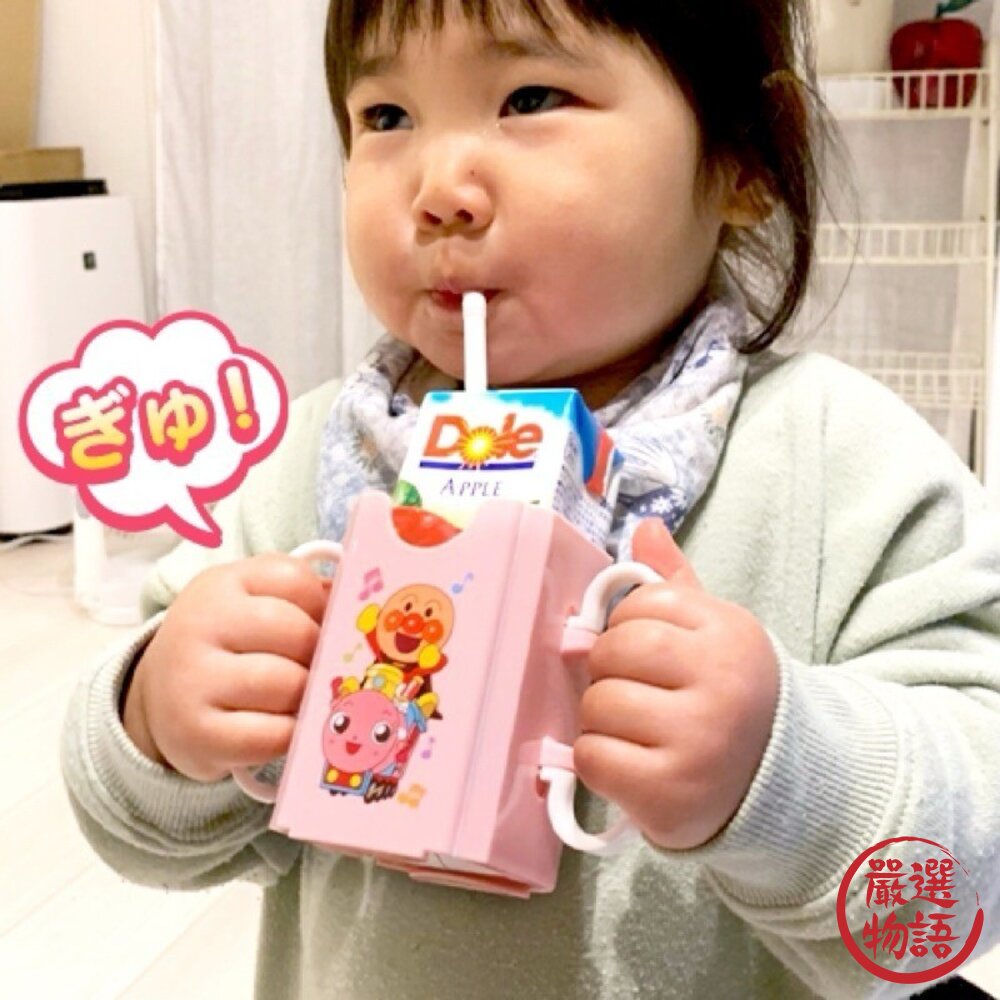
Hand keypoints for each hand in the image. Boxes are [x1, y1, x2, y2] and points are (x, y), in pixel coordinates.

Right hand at [123, 554, 328, 781]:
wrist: (160, 699)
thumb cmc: (228, 647)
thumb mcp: (252, 604)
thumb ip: (303, 599)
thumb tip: (360, 612)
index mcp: (221, 584)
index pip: (294, 578)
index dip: (324, 604)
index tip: (321, 624)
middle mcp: (200, 625)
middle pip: (296, 632)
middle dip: (321, 654)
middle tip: (320, 668)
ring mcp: (193, 680)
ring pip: (287, 684)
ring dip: (309, 696)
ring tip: (304, 698)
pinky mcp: (197, 733)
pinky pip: (272, 734)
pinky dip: (293, 733)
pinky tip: (289, 726)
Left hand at [574, 519, 778, 849]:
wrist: (774, 786)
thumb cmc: (726, 698)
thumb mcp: (713, 635)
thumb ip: (674, 583)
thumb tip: (645, 527)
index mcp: (729, 634)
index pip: (638, 604)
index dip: (627, 627)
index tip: (649, 654)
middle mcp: (722, 684)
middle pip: (612, 652)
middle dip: (607, 672)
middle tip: (632, 691)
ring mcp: (699, 742)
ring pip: (597, 705)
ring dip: (599, 719)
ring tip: (634, 731)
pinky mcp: (671, 793)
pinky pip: (592, 757)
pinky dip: (596, 761)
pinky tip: (629, 764)